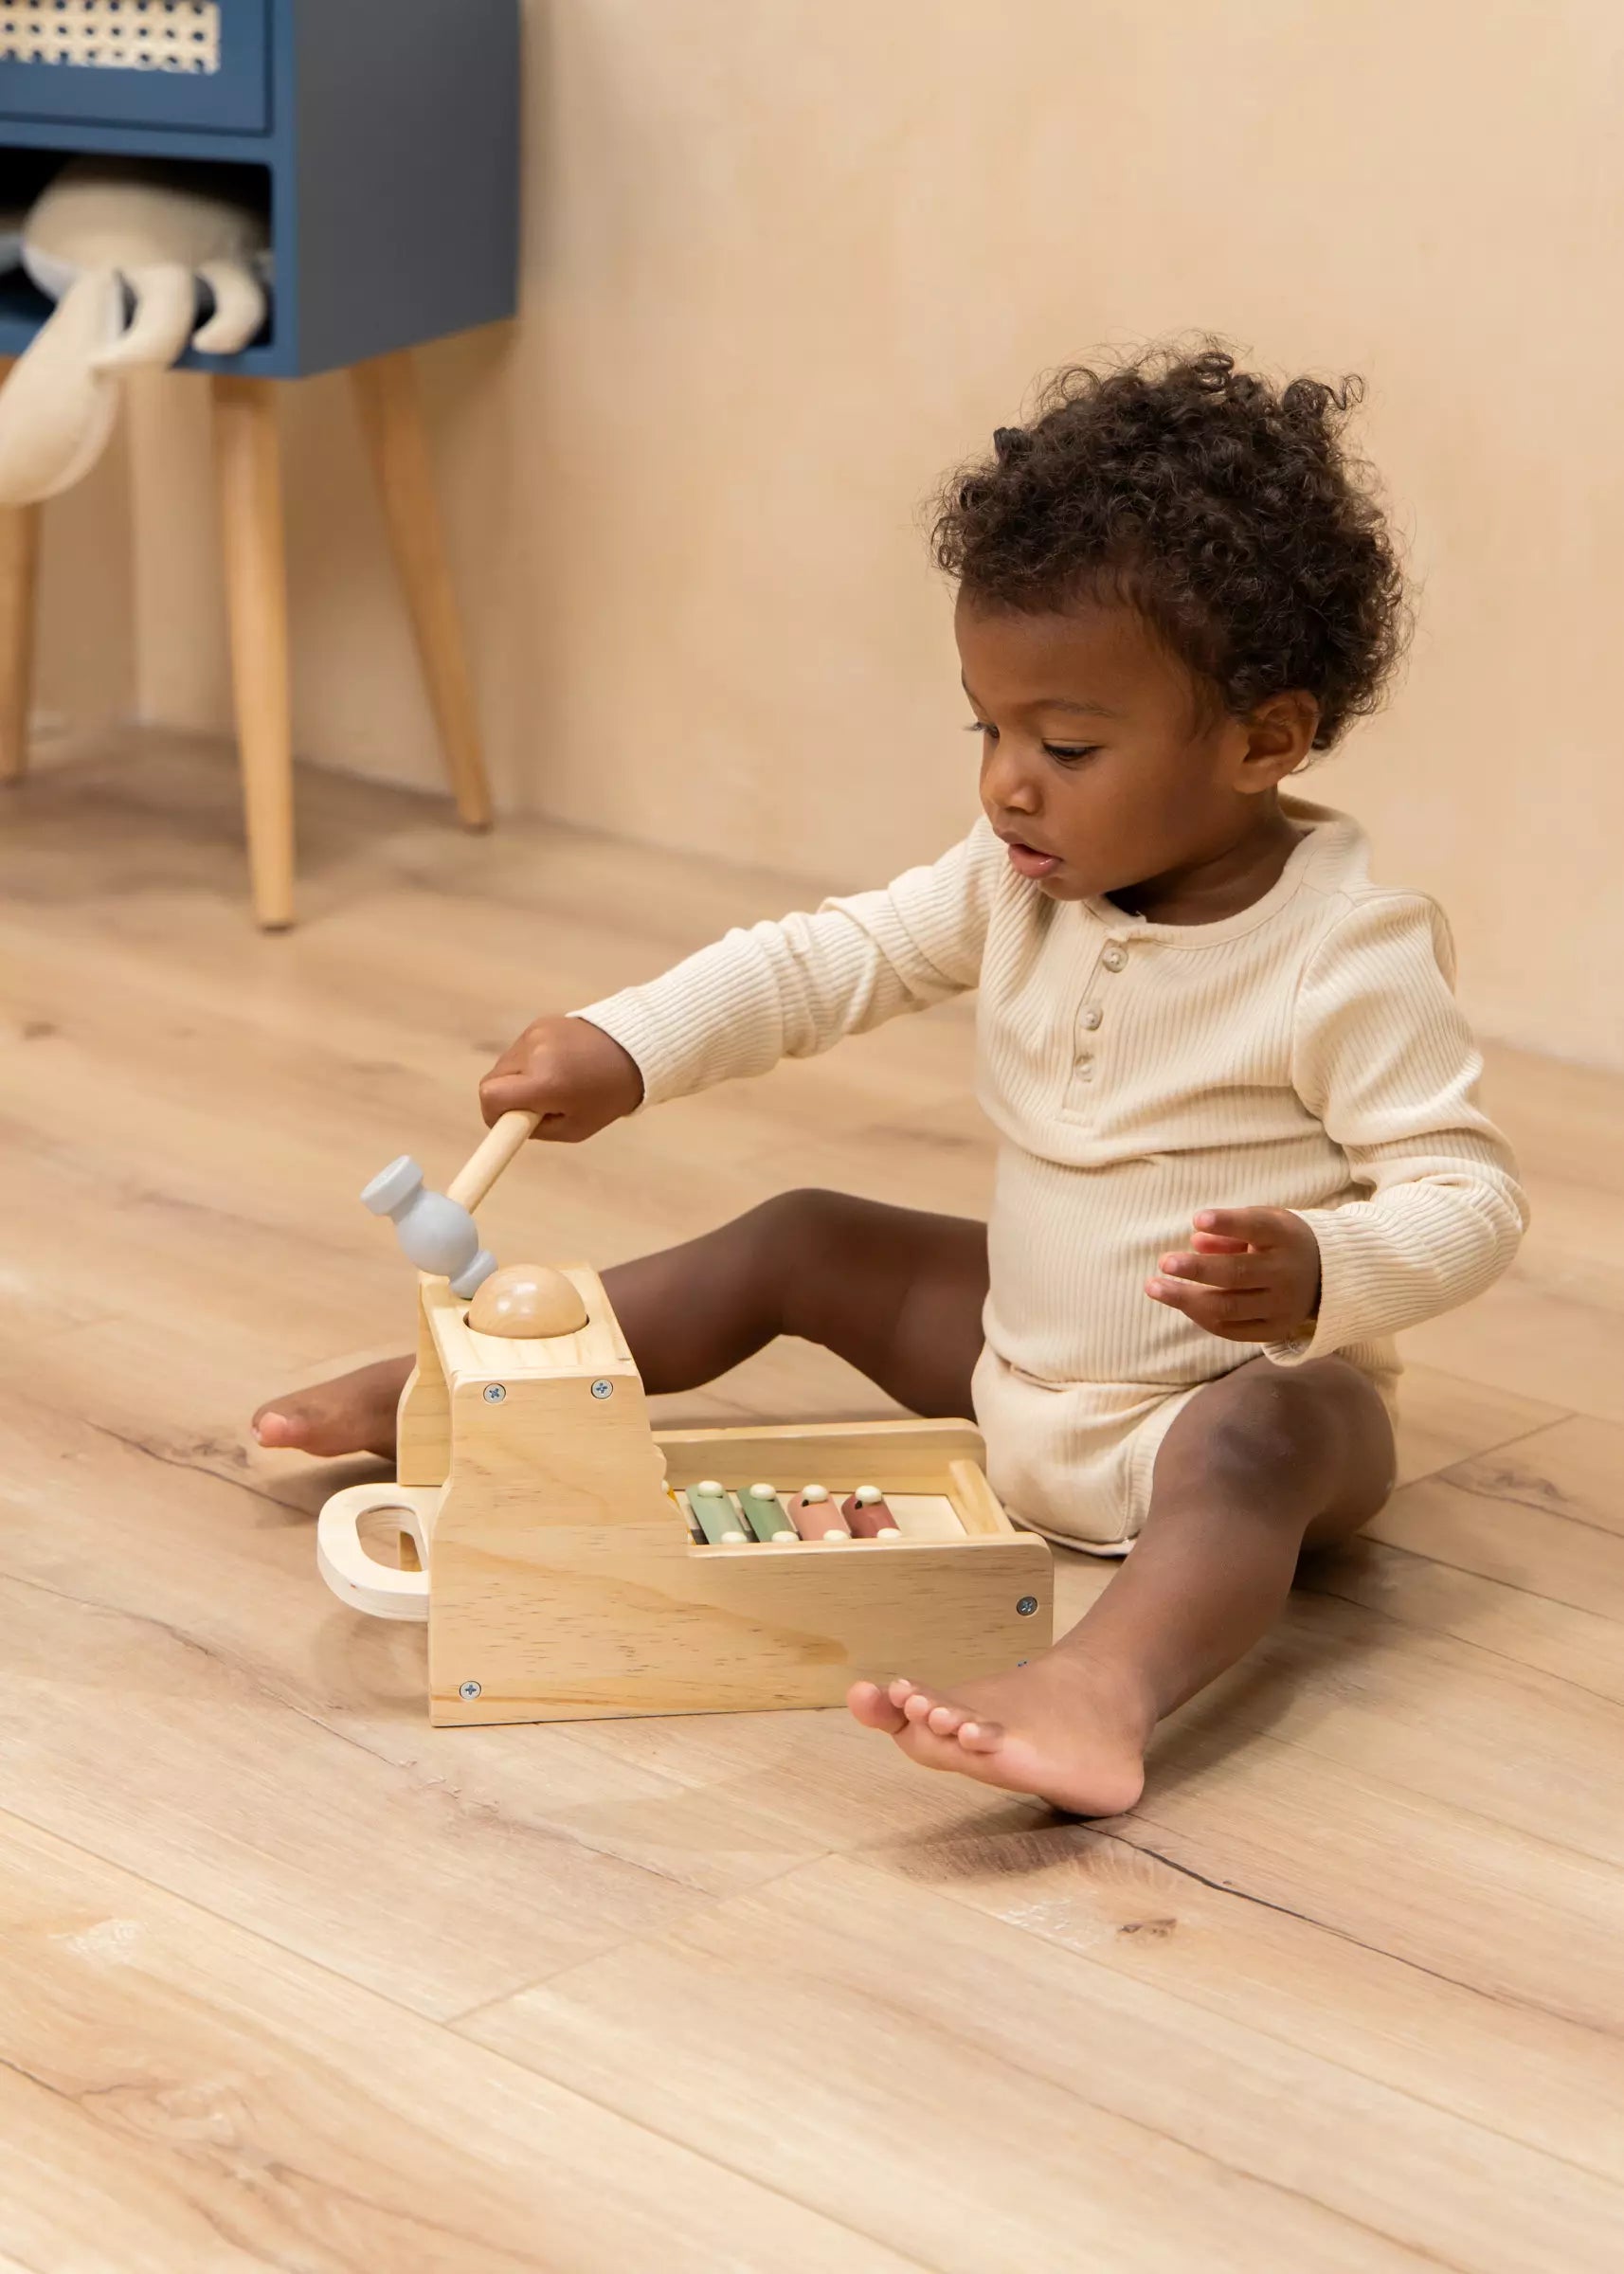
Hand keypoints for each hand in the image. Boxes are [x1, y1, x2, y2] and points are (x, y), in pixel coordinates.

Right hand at [479, 1015, 644, 1143]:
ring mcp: (534, 1033)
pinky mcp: (538, 1023)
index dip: (492, 1116)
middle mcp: (534, 1052)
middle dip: (505, 1099)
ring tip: (553, 1084)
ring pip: (504, 1066)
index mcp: (545, 1082)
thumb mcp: (575, 1128)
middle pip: (492, 1081)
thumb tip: (507, 1122)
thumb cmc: (608, 1096)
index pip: (490, 1097)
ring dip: (517, 1080)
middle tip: (533, 1108)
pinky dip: (528, 1064)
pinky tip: (557, 1066)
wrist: (636, 1050)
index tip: (505, 1125)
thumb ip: (534, 1129)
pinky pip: (518, 1051)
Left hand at [1145, 1208, 1321, 1343]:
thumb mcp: (1264, 1223)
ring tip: (1154, 1287)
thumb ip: (1231, 1229)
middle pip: (1236, 1274)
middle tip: (1163, 1262)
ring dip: (1186, 1299)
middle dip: (1196, 1269)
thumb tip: (1196, 1240)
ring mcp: (1283, 1306)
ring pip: (1228, 1308)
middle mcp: (1287, 1273)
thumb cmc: (1280, 1242)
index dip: (1228, 1223)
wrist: (1329, 1276)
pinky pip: (1232, 1329)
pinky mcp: (1275, 1329)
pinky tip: (1181, 1303)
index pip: (1257, 1228)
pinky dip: (1201, 1316)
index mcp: (1285, 1238)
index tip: (1198, 1218)